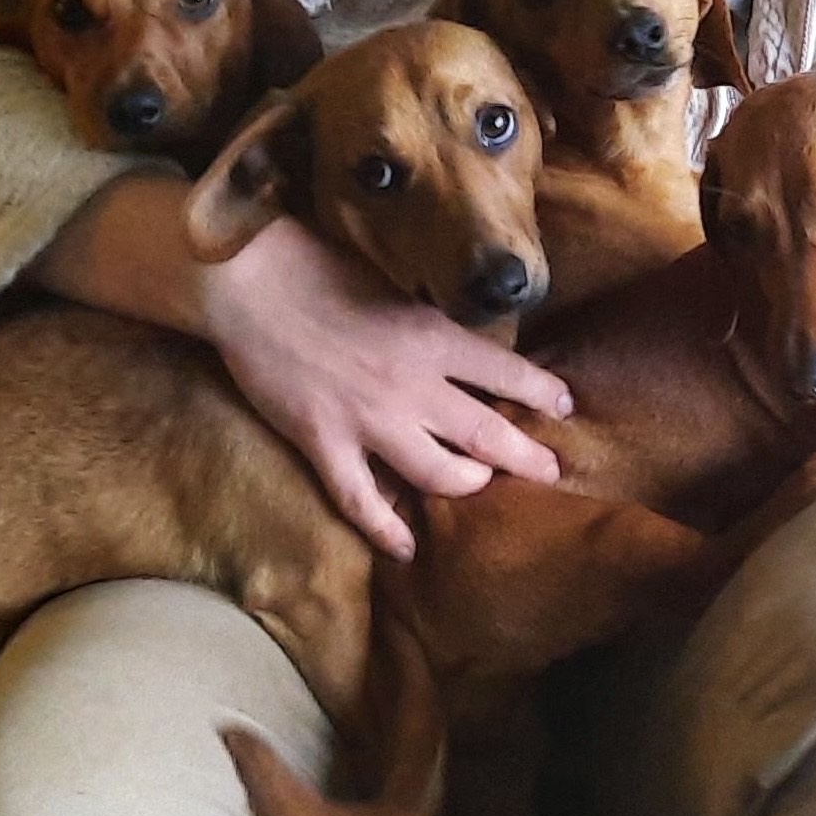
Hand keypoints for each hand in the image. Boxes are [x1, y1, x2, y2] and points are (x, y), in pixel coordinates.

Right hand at [195, 215, 569, 559]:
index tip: (565, 405)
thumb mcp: (398, 288)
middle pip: (486, 435)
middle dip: (526, 457)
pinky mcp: (324, 444)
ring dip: (468, 485)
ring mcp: (368, 421)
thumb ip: (431, 325)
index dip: (542, 392)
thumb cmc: (321, 269)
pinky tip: (407, 547)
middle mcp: (412, 385)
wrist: (250, 284)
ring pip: (437, 474)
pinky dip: (387, 529)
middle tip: (551, 472)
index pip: (507, 372)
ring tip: (481, 487)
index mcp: (434, 337)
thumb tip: (464, 349)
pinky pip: (363, 500)